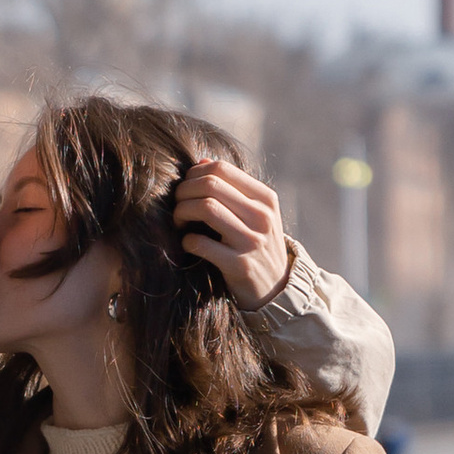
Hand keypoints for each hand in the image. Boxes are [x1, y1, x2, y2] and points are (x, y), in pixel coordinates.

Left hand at [173, 163, 290, 311]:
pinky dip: (187, 241)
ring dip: (182, 213)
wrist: (276, 291)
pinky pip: (201, 243)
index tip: (186, 190)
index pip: (221, 168)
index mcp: (265, 198)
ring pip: (205, 208)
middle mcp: (262, 216)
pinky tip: (188, 244)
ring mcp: (252, 241)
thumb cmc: (256, 247)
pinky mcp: (240, 266)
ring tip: (179, 223)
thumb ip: (231, 189)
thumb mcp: (255, 215)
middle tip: (176, 206)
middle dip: (183, 192)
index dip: (194, 175)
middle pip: (210, 185)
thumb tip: (201, 162)